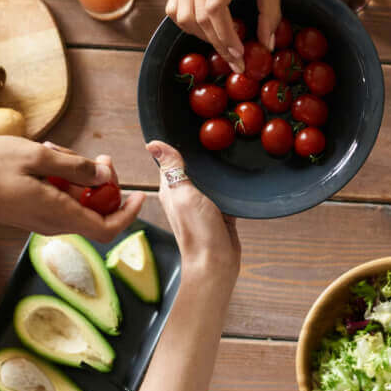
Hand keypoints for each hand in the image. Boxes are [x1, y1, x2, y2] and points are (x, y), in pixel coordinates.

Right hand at [0, 136, 143, 239]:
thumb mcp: (38, 156)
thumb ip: (75, 167)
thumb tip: (103, 177)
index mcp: (58, 214)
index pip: (107, 229)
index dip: (128, 214)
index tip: (138, 194)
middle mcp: (52, 223)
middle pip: (94, 212)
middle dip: (104, 185)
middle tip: (99, 159)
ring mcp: (39, 220)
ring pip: (76, 202)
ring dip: (78, 177)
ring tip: (59, 152)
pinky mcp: (30, 212)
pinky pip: (58, 199)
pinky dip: (61, 179)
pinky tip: (46, 158)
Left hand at [146, 140, 239, 280]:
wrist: (217, 262)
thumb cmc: (197, 231)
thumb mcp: (183, 194)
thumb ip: (172, 169)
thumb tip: (153, 144)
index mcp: (170, 189)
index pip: (170, 160)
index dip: (176, 145)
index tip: (188, 127)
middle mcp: (184, 195)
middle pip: (192, 167)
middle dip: (200, 154)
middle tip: (214, 135)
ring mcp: (202, 203)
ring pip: (208, 178)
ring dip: (215, 169)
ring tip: (227, 150)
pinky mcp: (219, 211)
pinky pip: (223, 191)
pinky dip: (228, 184)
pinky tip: (236, 175)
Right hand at [165, 0, 280, 71]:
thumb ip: (270, 9)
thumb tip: (267, 44)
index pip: (215, 6)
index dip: (226, 36)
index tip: (240, 54)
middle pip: (198, 15)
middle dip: (217, 43)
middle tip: (235, 60)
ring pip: (181, 14)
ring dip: (200, 35)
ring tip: (222, 44)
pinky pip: (174, 5)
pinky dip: (187, 23)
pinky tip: (206, 29)